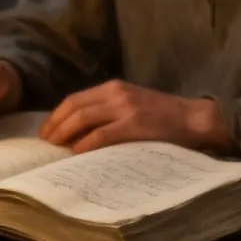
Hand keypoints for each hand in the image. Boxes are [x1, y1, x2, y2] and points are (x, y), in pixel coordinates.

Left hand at [39, 79, 232, 154]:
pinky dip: (85, 143)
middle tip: (45, 143)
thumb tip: (79, 132)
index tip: (45, 132)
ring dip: (65, 133)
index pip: (74, 99)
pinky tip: (76, 152)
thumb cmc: (162, 116)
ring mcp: (126, 108)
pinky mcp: (135, 124)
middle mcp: (116, 93)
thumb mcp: (132, 105)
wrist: (194, 118)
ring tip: (55, 148)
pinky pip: (102, 134)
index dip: (56, 115)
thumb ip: (108, 112)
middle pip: (74, 106)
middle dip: (55, 125)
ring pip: (84, 118)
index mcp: (113, 87)